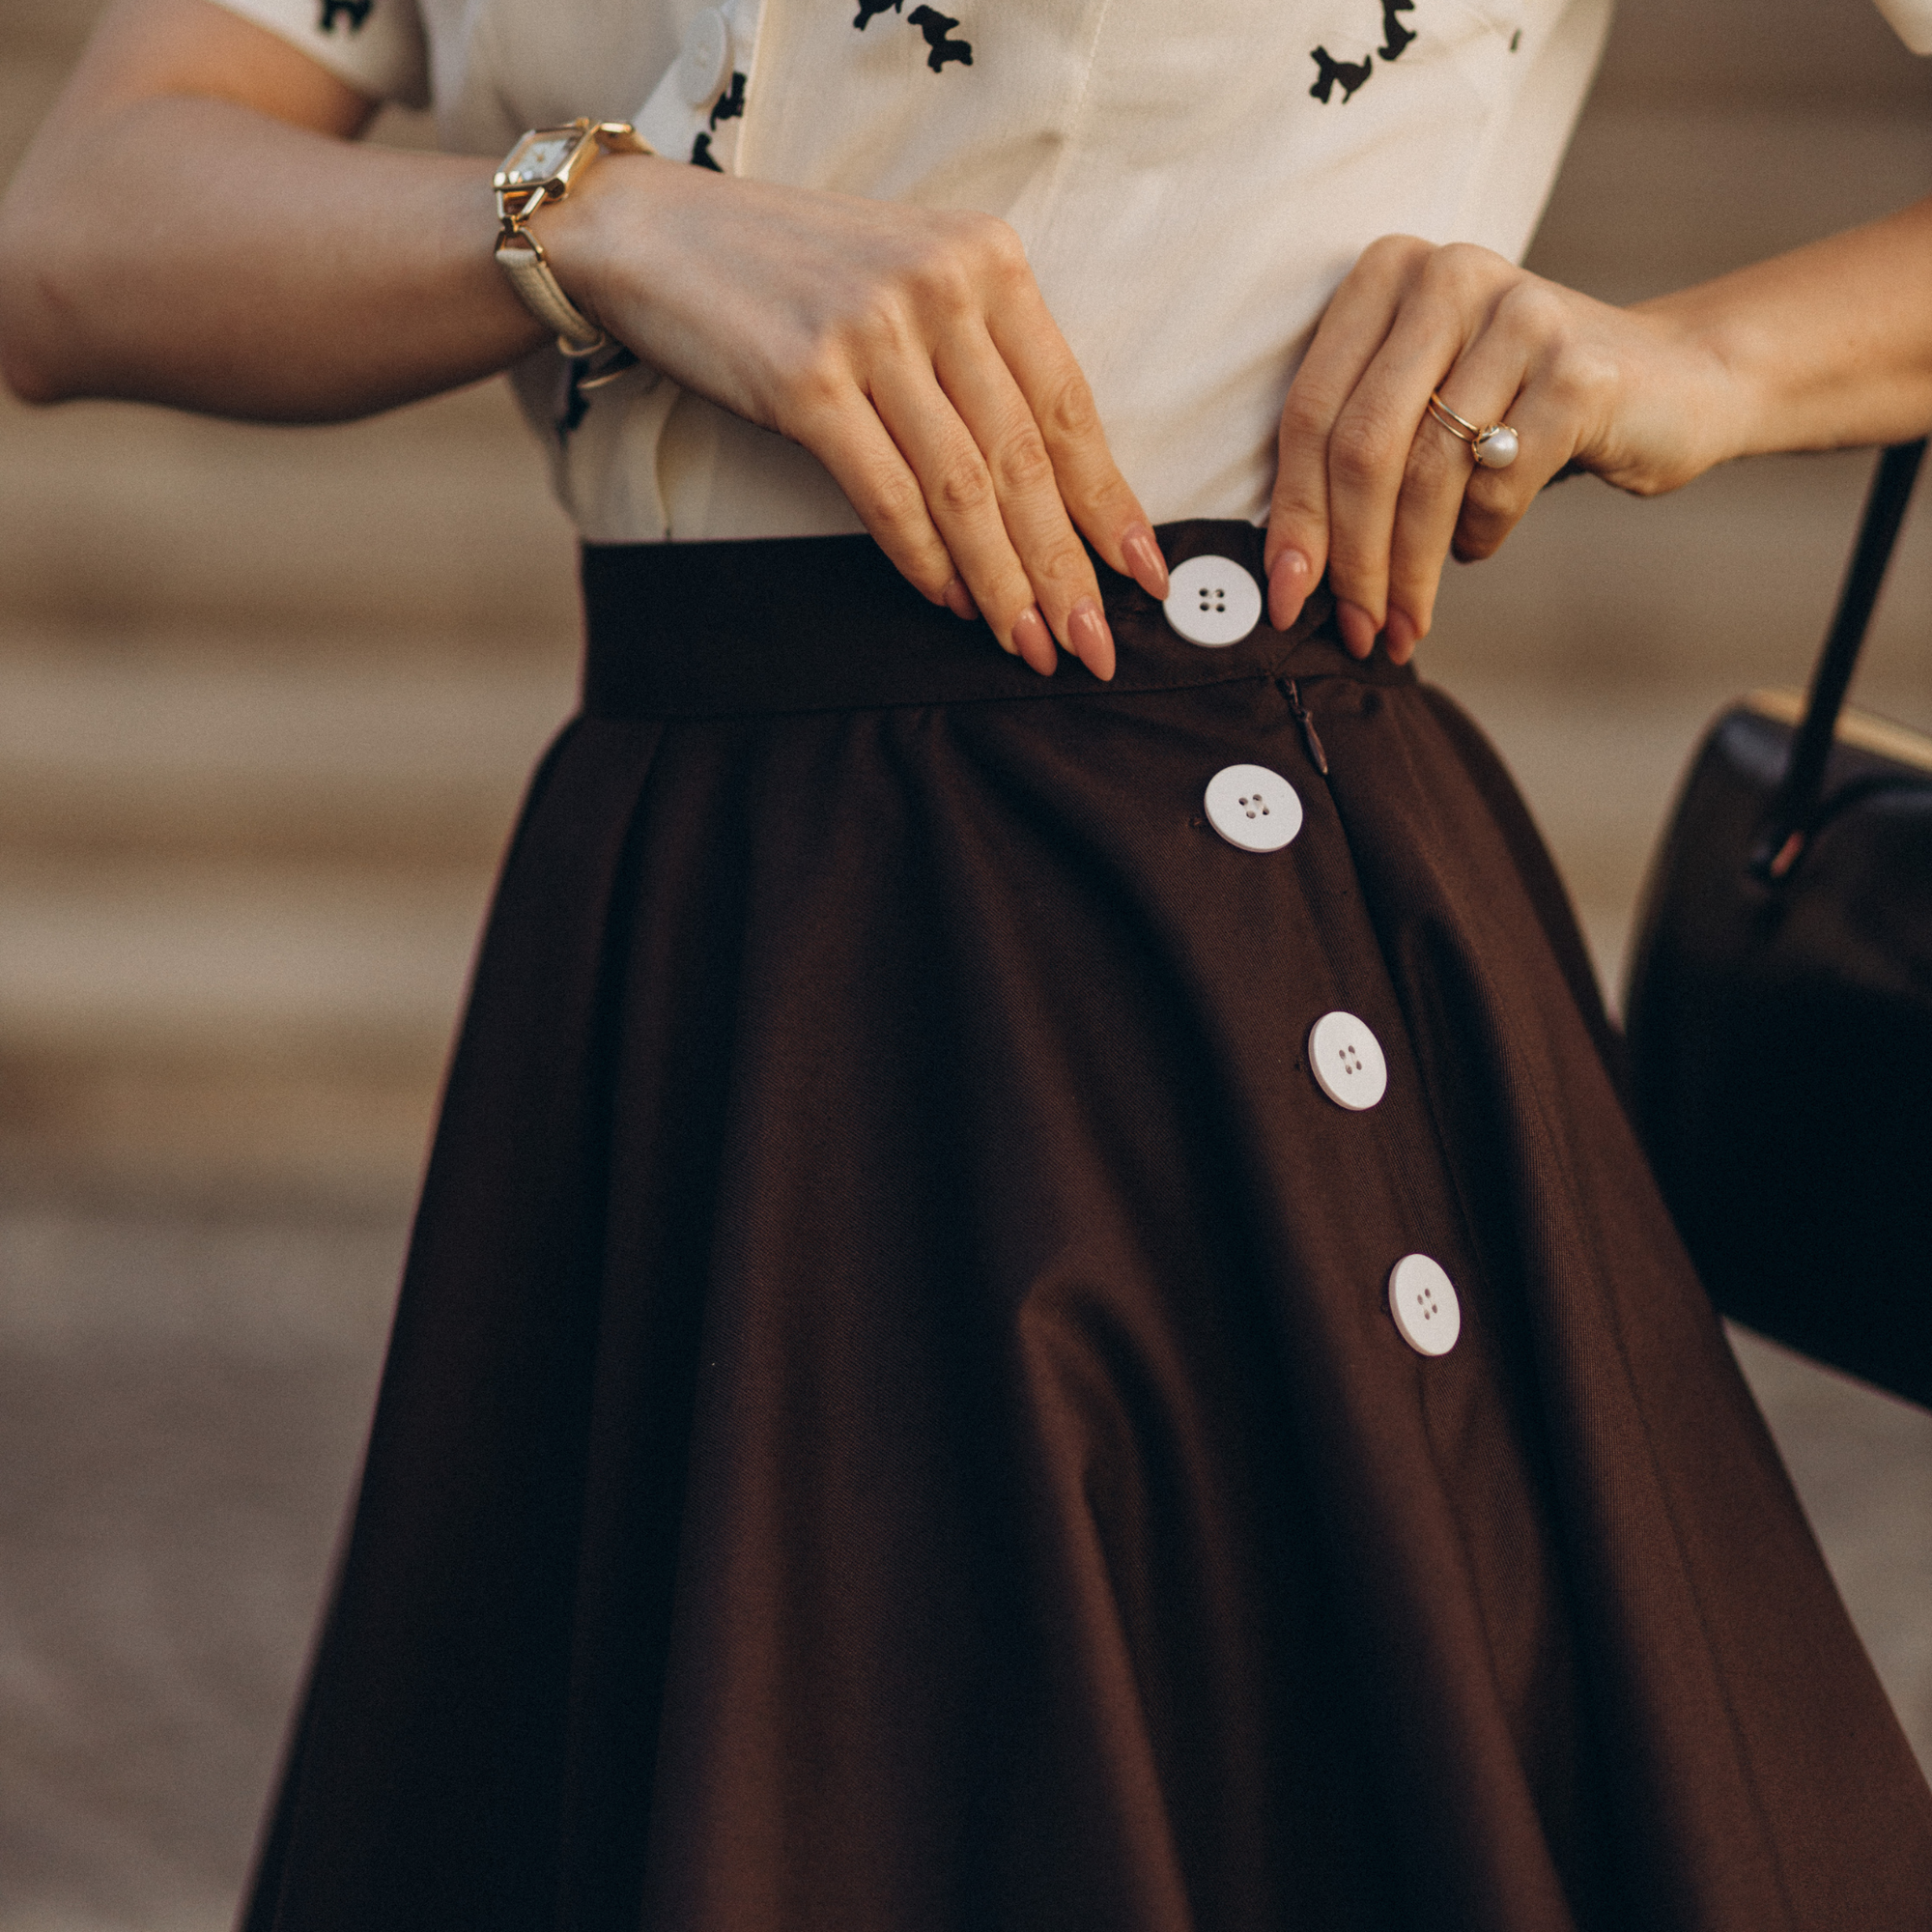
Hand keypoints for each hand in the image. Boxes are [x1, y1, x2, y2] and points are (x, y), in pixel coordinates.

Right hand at [541, 159, 1169, 678]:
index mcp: (987, 260)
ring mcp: (872, 330)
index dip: (1109, 501)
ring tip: (1028, 644)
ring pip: (965, 487)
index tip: (1143, 572)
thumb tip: (1043, 496)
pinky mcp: (805, 379)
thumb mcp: (909, 283)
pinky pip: (887, 495)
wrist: (657, 233)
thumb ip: (979, 361)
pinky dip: (925, 560)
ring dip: (1002, 582)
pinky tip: (950, 603)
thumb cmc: (790, 271)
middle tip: (1094, 643)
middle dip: (1066, 566)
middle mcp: (940, 287)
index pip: (1069, 404)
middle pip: (1025, 457)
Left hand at [1263, 236, 1734, 662]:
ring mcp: (1519, 314)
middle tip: (1351, 629)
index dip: (1292, 517)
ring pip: (1425, 476)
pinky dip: (1477, 538)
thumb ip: (1353, 450)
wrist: (1675, 380)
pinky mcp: (1577, 369)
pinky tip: (1477, 546)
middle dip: (1350, 559)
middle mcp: (1447, 275)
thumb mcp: (1424, 402)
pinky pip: (1495, 486)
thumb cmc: (1520, 407)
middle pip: (1361, 447)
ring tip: (1405, 622)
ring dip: (1408, 571)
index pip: (1310, 412)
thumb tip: (1287, 571)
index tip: (1283, 598)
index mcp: (1387, 273)